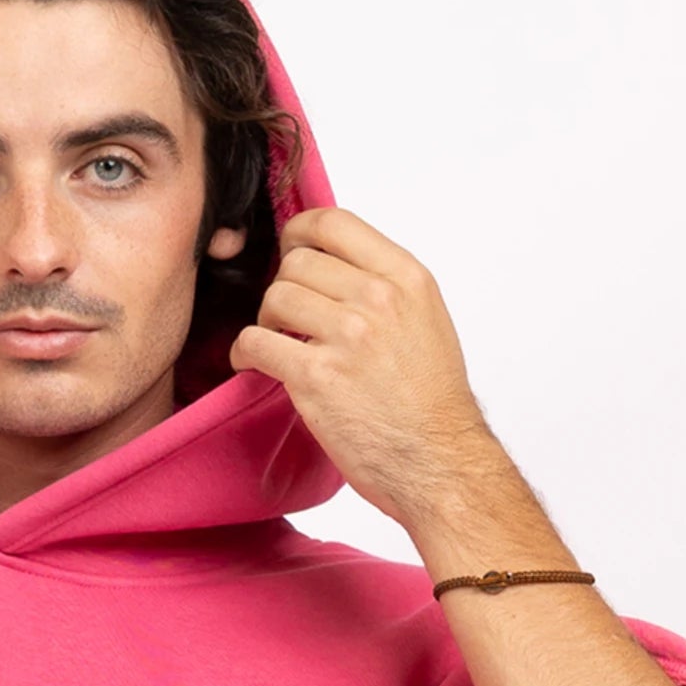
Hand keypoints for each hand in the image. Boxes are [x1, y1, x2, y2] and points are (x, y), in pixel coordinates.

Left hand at [226, 210, 510, 549]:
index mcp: (406, 278)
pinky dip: (245, 353)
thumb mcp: (425, 322)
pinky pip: (256, 342)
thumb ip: (384, 289)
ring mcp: (347, 335)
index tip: (291, 251)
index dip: (299, 232)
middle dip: (283, 288)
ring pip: (274, 298)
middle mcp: (378, 298)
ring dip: (265, 321)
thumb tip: (334, 269)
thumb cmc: (432, 404)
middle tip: (286, 318)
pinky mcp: (316, 376)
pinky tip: (253, 365)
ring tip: (277, 344)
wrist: (440, 463)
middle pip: (297, 262)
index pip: (334, 223)